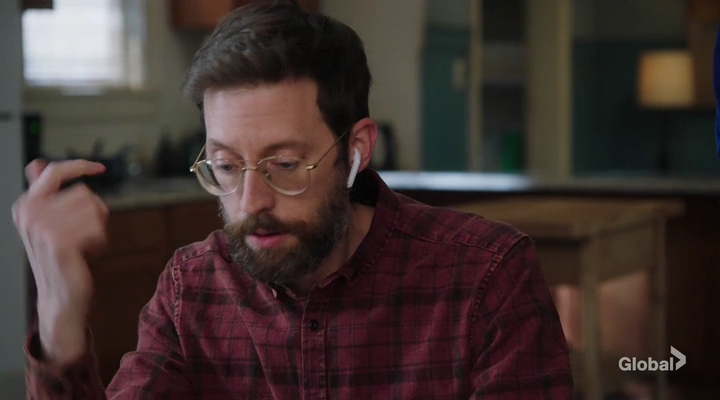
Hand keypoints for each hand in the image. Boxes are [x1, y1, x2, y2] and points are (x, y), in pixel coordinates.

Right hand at [12, 159, 107, 364]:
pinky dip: (100, 240)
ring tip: (85, 244)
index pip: (54, 172)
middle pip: (83, 192)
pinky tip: (88, 253)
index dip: (79, 166)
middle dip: (94, 211)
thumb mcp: (47, 222)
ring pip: (92, 208)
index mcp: (26, 205)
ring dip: (97, 227)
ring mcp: (42, 228)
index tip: (100, 168)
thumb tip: (36, 165)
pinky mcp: (58, 243)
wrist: (60, 297)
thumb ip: (43, 194)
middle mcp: (30, 214)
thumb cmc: (59, 258)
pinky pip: (95, 227)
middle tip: (86, 232)